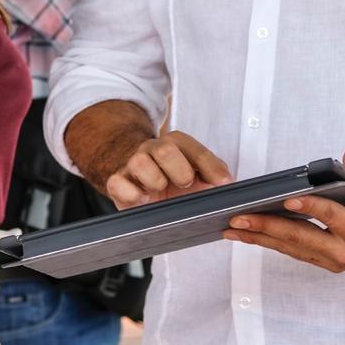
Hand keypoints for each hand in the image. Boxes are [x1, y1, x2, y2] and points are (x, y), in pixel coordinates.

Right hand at [105, 130, 233, 208]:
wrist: (139, 179)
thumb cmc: (172, 178)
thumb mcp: (196, 173)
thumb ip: (212, 173)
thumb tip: (227, 182)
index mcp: (175, 144)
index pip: (194, 149)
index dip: (211, 166)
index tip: (223, 182)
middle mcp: (153, 149)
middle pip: (165, 149)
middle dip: (181, 171)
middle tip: (186, 185)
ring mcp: (133, 163)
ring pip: (140, 162)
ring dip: (156, 181)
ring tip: (161, 191)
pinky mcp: (117, 181)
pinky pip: (117, 182)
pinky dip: (132, 194)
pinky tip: (144, 199)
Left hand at [222, 142, 344, 272]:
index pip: (331, 217)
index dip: (310, 207)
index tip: (287, 199)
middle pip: (301, 239)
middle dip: (266, 228)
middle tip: (237, 219)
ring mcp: (336, 259)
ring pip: (292, 248)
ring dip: (260, 238)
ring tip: (232, 229)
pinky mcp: (328, 259)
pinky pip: (295, 250)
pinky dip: (271, 242)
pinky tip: (250, 234)